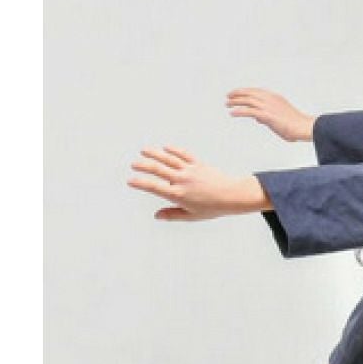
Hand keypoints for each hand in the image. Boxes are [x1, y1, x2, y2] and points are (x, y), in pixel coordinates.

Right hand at [127, 146, 258, 220]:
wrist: (232, 196)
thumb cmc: (213, 208)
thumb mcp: (192, 215)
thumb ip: (173, 214)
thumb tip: (157, 216)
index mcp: (178, 195)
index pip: (155, 187)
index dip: (141, 183)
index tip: (130, 181)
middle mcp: (182, 180)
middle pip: (159, 170)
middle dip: (144, 166)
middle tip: (133, 164)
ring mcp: (190, 170)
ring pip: (169, 159)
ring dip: (155, 153)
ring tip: (143, 150)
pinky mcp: (198, 164)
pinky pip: (184, 155)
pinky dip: (174, 150)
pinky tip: (165, 147)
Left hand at [225, 87, 313, 141]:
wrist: (304, 126)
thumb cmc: (295, 125)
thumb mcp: (279, 117)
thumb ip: (267, 116)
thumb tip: (258, 119)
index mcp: (274, 97)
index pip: (255, 91)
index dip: (244, 91)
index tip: (237, 93)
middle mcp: (270, 99)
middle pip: (249, 93)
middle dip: (237, 94)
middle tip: (228, 96)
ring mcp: (268, 106)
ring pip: (247, 100)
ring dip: (235, 101)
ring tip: (227, 104)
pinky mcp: (266, 115)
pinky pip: (249, 111)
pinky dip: (239, 111)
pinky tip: (232, 112)